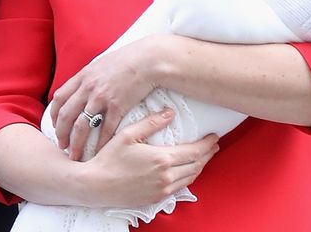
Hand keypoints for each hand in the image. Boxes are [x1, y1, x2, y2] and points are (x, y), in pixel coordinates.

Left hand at [51, 36, 162, 159]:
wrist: (148, 60)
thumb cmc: (127, 60)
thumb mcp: (101, 64)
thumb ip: (89, 76)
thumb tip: (82, 86)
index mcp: (83, 76)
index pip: (59, 97)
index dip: (54, 114)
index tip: (55, 125)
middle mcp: (88, 88)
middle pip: (66, 115)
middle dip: (61, 133)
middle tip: (61, 145)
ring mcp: (102, 98)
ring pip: (82, 126)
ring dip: (76, 143)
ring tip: (74, 155)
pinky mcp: (118, 107)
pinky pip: (105, 130)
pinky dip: (100, 144)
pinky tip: (98, 153)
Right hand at [79, 108, 219, 207]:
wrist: (96, 185)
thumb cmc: (109, 158)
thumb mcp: (128, 134)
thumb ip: (151, 123)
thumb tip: (170, 113)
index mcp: (162, 158)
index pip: (195, 152)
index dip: (207, 144)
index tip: (214, 136)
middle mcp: (166, 176)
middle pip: (197, 165)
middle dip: (208, 155)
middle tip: (213, 146)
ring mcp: (162, 189)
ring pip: (190, 178)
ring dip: (200, 166)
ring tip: (203, 157)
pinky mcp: (157, 198)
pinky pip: (180, 187)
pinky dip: (188, 177)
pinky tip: (186, 171)